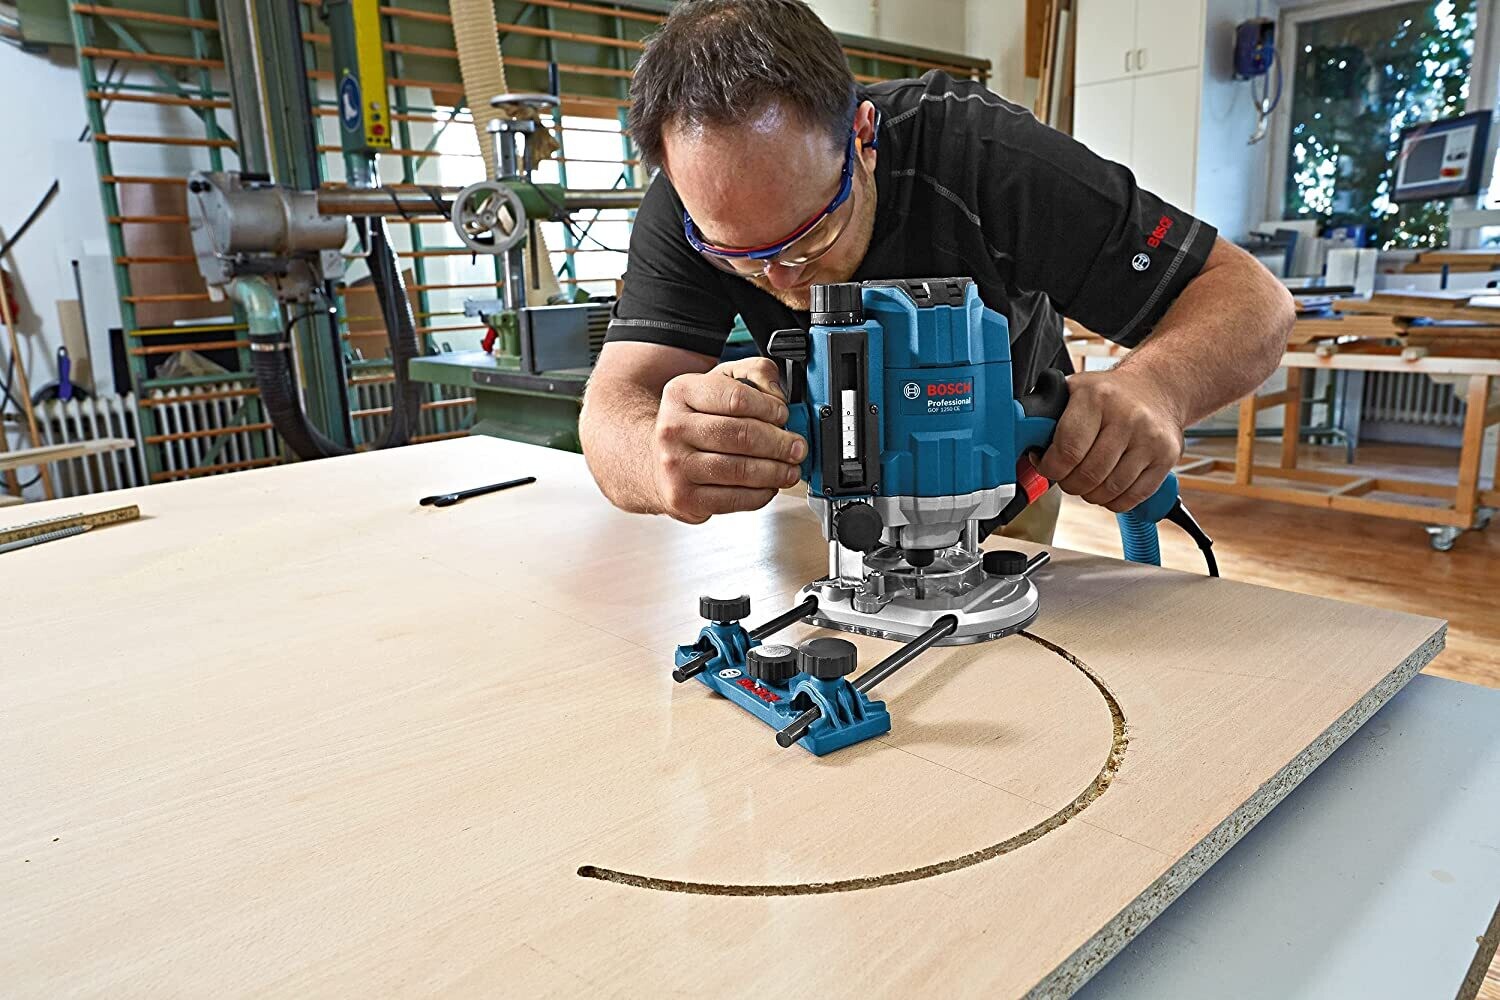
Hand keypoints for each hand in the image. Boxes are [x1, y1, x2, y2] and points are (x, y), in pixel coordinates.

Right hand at [652, 357, 807, 522]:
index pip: (737, 398)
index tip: (784, 416)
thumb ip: (754, 373)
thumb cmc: (695, 422)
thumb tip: (778, 394)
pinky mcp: (684, 498)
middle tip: (797, 447)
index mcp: (682, 392)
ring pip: (740, 470)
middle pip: (741, 436)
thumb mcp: (719, 382)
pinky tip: (769, 486)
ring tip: (790, 469)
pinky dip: (760, 494)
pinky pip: (734, 499)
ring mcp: (675, 466)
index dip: (770, 408)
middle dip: (780, 444)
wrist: (656, 459)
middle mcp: (673, 428)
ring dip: (776, 472)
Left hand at [1036, 367, 1185, 512]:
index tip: (1047, 466)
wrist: (1156, 388)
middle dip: (1069, 483)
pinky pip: (1132, 497)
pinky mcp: (1166, 457)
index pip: (1067, 451)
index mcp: (1096, 397)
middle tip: (1067, 475)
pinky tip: (1108, 486)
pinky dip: (1114, 501)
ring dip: (1090, 494)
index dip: (1050, 468)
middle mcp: (1127, 416)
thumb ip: (1045, 416)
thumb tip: (1019, 442)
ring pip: (1109, 490)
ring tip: (1088, 480)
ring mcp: (1150, 438)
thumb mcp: (1074, 391)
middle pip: (1087, 476)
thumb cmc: (1108, 395)